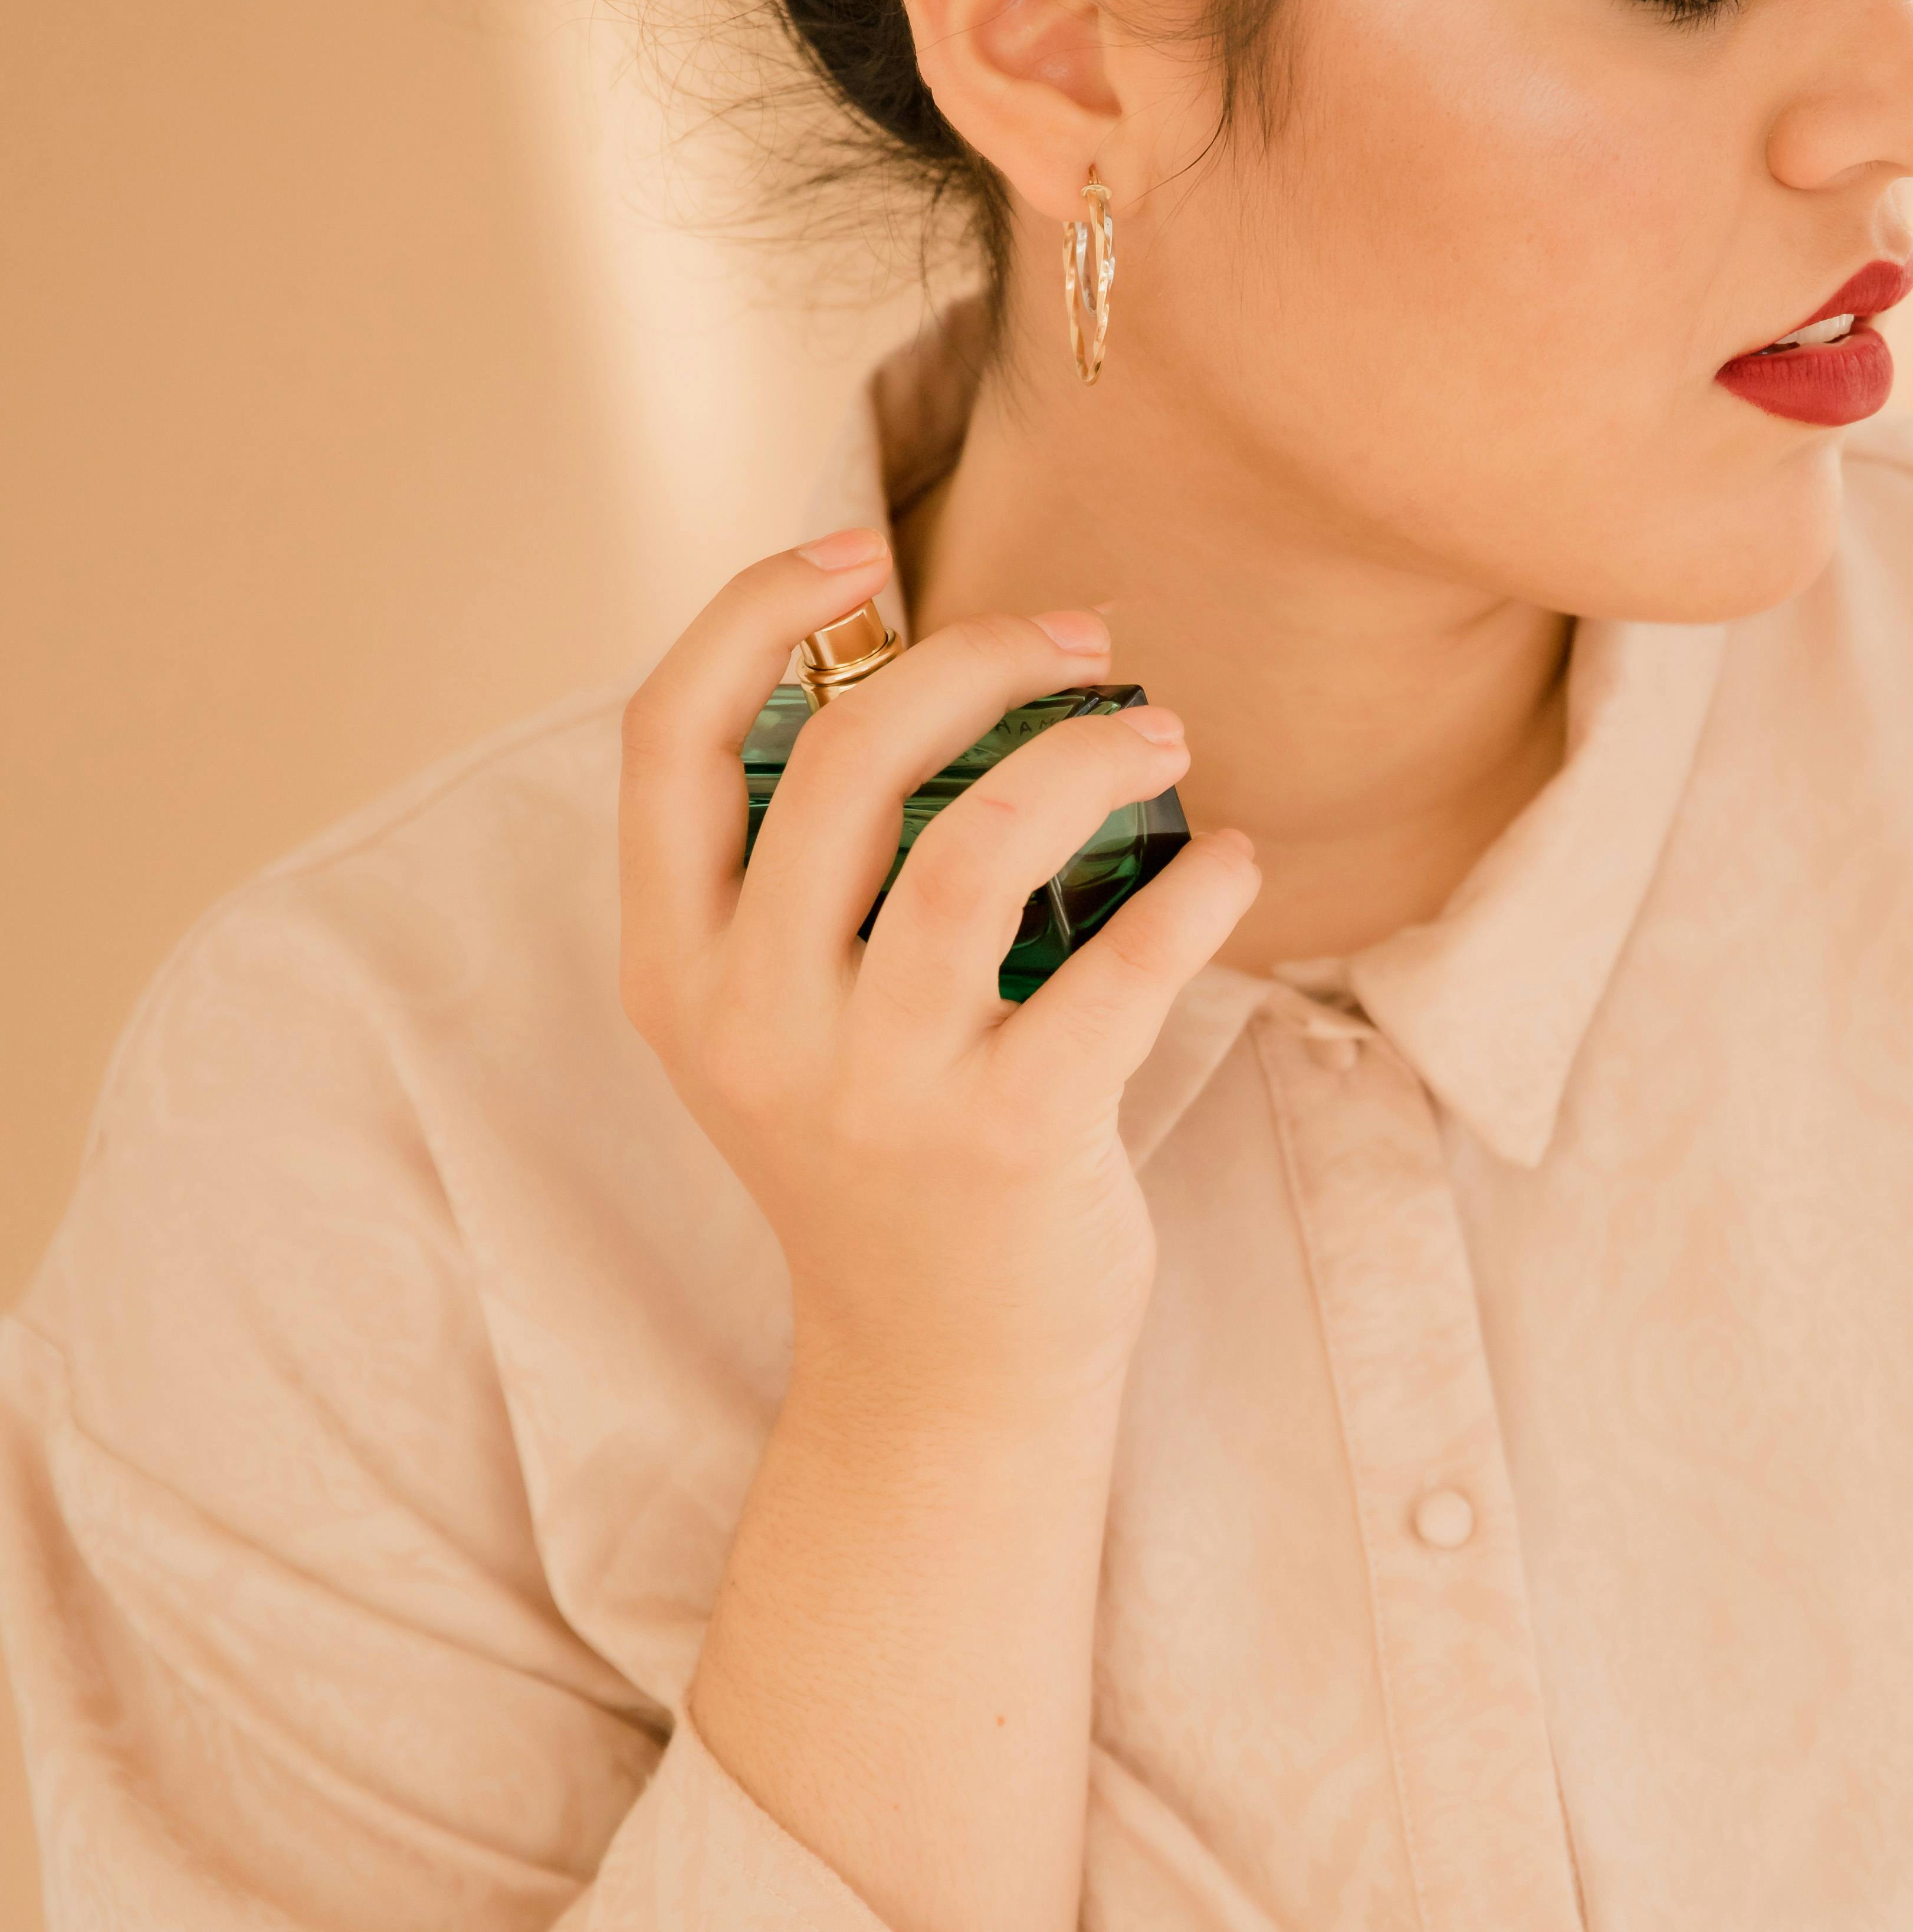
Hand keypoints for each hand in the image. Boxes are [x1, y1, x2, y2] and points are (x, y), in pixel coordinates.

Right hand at [618, 531, 1261, 1419]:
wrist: (937, 1376)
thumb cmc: (882, 1150)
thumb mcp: (780, 1018)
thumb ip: (801, 871)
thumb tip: (913, 654)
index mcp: (674, 970)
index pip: (663, 736)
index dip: (754, 612)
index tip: (865, 555)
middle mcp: (754, 1022)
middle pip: (844, 756)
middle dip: (975, 653)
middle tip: (1084, 636)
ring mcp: (876, 1086)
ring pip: (978, 842)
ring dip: (1092, 753)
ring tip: (1162, 733)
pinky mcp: (1010, 1140)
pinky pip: (1121, 970)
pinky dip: (1198, 890)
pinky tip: (1230, 862)